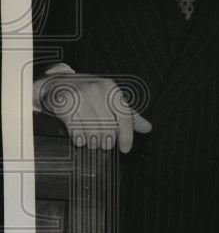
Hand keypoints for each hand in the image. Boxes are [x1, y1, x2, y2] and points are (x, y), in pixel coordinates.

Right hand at [36, 73, 151, 152]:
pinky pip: (75, 130)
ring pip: (92, 131)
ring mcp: (80, 97)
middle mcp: (97, 91)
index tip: (125, 149)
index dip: (126, 135)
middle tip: (105, 145)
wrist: (56, 84)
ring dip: (93, 142)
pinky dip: (80, 139)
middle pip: (108, 126)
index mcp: (111, 89)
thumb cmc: (88, 93)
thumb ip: (128, 114)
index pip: (124, 116)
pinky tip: (81, 140)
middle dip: (107, 141)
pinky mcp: (64, 106)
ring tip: (93, 143)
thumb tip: (147, 128)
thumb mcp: (110, 98)